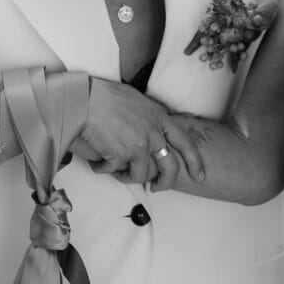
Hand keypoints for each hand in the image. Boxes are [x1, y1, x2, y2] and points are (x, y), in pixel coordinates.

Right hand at [81, 77, 204, 186]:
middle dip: (165, 182)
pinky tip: (97, 163)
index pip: (186, 142)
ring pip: (141, 174)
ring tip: (115, 171)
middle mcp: (153, 133)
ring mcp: (138, 145)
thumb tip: (151, 126)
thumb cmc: (105, 95)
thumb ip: (148, 116)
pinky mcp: (121, 155)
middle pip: (170, 167)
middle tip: (157, 188)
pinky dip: (104, 169)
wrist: (85, 99)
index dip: (194, 161)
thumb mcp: (137, 100)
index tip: (198, 175)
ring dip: (126, 177)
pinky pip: (115, 171)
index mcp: (159, 117)